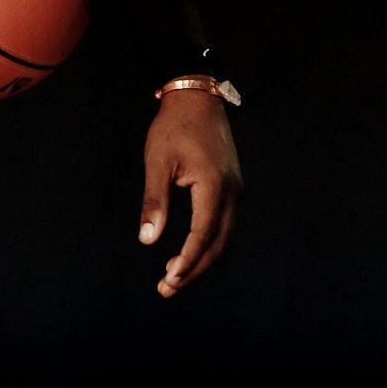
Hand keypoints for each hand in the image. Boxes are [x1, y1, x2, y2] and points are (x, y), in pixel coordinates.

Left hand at [137, 89, 242, 296]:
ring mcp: (238, 192)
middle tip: (167, 288)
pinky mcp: (235, 189)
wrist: (198, 99)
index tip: (168, 281)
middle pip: (219, 245)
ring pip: (227, 239)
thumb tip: (148, 239)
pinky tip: (192, 252)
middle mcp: (233, 194)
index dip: (187, 262)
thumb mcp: (157, 162)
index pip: (203, 237)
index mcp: (214, 187)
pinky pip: (228, 227)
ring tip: (176, 277)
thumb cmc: (173, 128)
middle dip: (194, 270)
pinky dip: (212, 245)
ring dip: (203, 261)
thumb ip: (155, 201)